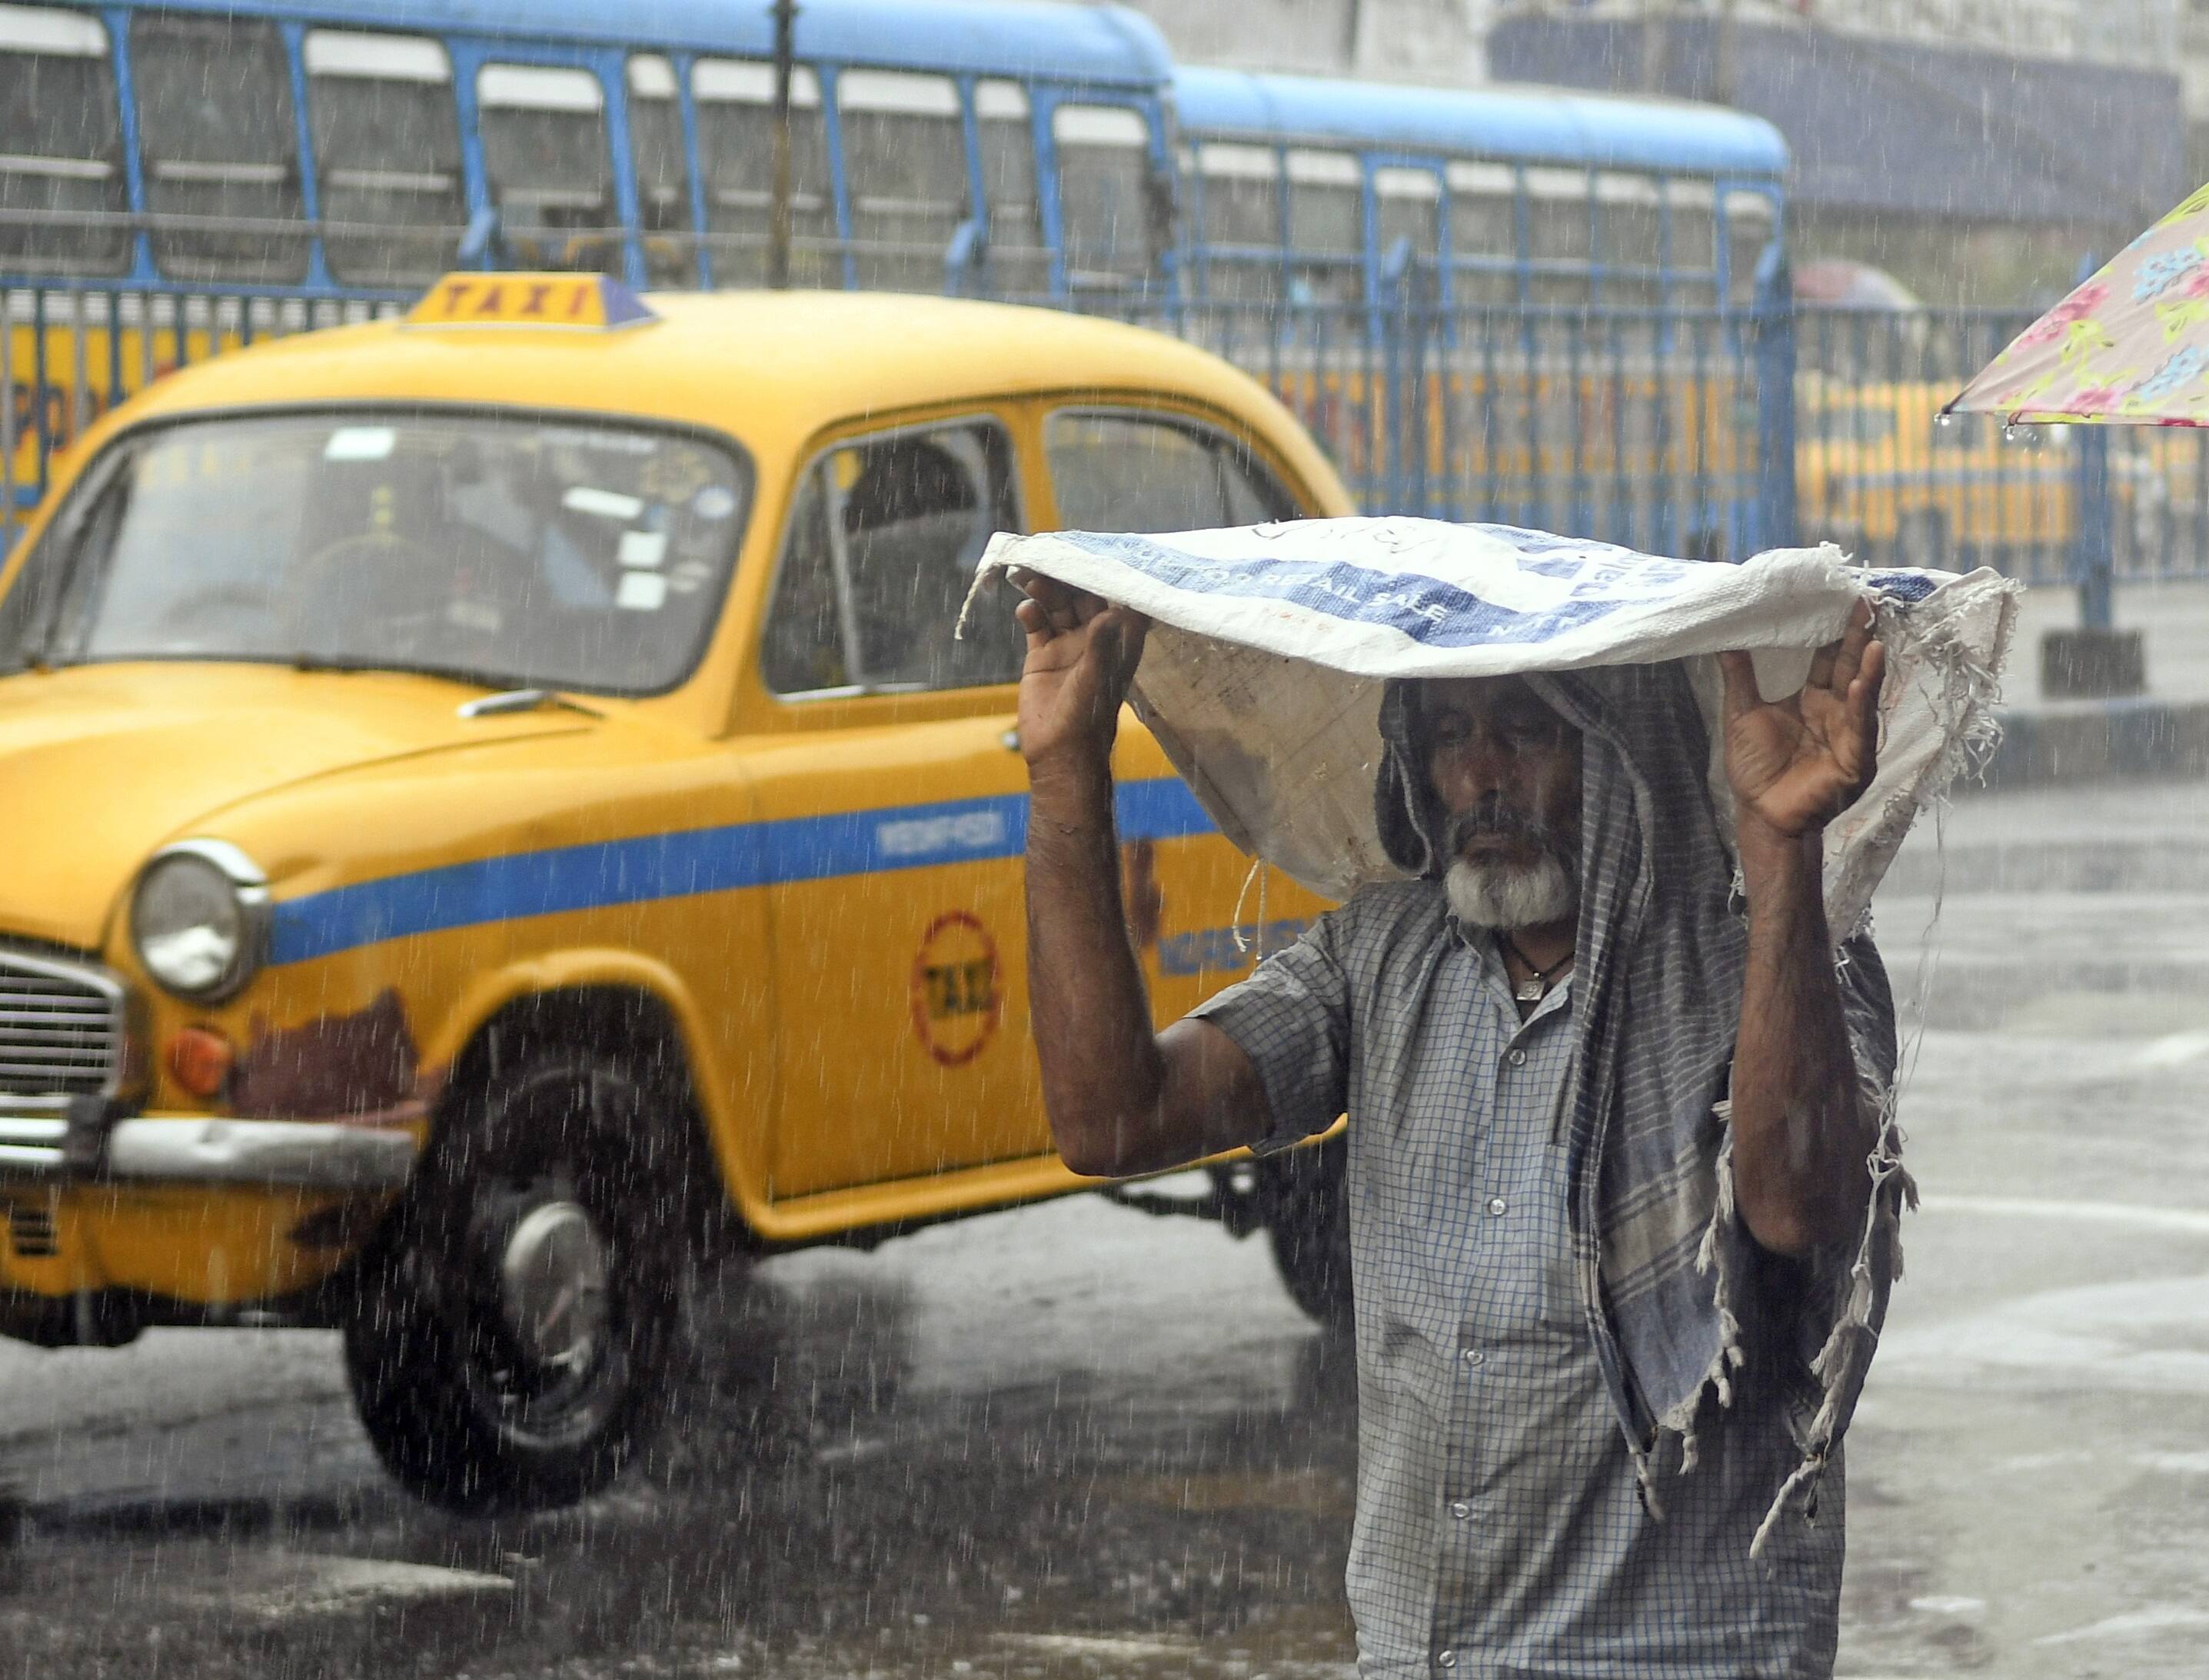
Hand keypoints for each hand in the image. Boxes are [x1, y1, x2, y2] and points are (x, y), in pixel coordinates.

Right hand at [1012, 572, 1148, 774]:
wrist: (1057, 755)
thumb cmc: (1086, 722)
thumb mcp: (1095, 682)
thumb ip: (1101, 647)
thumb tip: (1111, 613)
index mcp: (1117, 643)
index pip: (1117, 600)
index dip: (1108, 577)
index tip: (1094, 552)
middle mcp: (1095, 639)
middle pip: (1082, 597)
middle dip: (1067, 577)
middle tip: (1046, 557)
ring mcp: (1068, 645)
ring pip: (1058, 606)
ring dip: (1045, 589)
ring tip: (1027, 575)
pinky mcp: (1043, 654)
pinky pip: (1037, 623)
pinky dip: (1030, 612)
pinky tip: (1025, 609)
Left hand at [1718, 600, 1884, 845]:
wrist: (1762, 814)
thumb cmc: (1756, 768)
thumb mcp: (1743, 714)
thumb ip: (1739, 677)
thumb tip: (1725, 640)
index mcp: (1813, 699)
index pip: (1828, 658)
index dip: (1836, 632)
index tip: (1844, 599)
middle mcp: (1836, 711)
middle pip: (1849, 668)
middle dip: (1859, 638)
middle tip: (1868, 603)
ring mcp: (1849, 735)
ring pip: (1862, 696)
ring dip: (1868, 670)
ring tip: (1873, 641)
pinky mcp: (1855, 761)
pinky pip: (1858, 730)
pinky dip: (1858, 707)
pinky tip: (1858, 685)